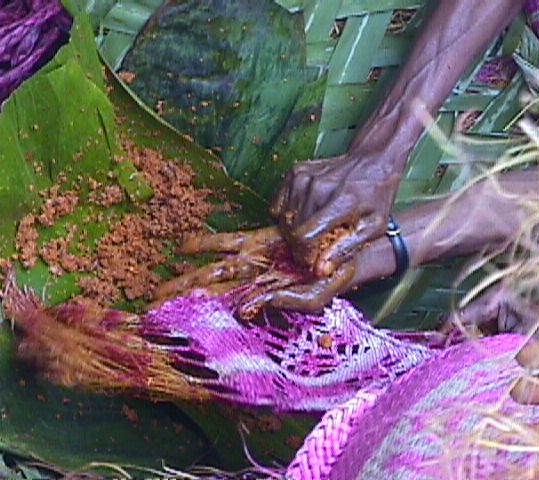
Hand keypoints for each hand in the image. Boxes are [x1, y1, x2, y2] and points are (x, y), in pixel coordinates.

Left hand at [152, 227, 356, 318]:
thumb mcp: (315, 296)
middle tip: (154, 313)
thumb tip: (245, 308)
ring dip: (186, 280)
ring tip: (159, 290)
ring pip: (212, 271)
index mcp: (264, 299)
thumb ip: (285, 301)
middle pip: (211, 294)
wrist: (344, 249)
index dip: (202, 318)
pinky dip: (205, 244)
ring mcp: (252, 261)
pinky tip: (183, 248)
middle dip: (184, 303)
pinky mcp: (257, 240)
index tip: (175, 328)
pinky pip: (227, 242)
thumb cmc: (335, 277)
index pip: (227, 312)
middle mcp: (253, 283)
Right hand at [272, 154, 401, 276]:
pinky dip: (288, 214)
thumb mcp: (372, 228)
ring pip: (284, 219)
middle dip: (299, 245)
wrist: (372, 161)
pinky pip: (279, 204)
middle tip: (315, 245)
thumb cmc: (375, 196)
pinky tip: (306, 213)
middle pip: (291, 230)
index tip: (312, 260)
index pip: (304, 237)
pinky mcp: (295, 173)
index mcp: (340, 203)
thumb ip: (345, 250)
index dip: (304, 255)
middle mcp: (318, 188)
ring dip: (294, 229)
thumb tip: (319, 270)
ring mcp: (304, 178)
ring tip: (314, 226)